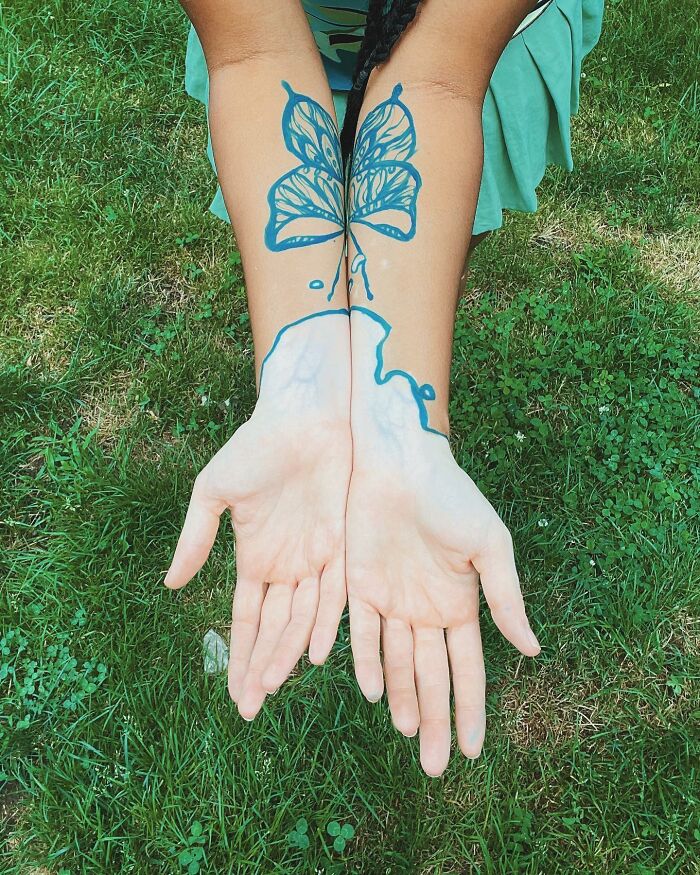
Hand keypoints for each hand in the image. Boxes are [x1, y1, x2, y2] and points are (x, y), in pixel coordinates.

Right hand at [164, 312, 351, 719]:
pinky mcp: (343, 546)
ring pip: (302, 619)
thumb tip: (169, 585)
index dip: (239, 656)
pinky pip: (335, 593)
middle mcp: (287, 567)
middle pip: (274, 629)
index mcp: (255, 558)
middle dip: (261, 667)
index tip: (233, 695)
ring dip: (287, 653)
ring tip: (274, 688)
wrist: (304, 418)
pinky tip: (316, 651)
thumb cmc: (256, 448)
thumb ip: (195, 538)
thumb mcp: (214, 493)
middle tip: (250, 708)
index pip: (246, 619)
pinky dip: (325, 621)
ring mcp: (316, 559)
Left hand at [346, 315, 539, 775]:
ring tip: (406, 734)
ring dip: (401, 699)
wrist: (399, 461)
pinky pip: (361, 634)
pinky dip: (366, 662)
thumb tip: (533, 650)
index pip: (468, 671)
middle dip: (434, 721)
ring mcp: (392, 601)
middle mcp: (425, 611)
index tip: (473, 752)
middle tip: (433, 767)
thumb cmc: (450, 498)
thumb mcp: (489, 547)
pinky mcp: (358, 586)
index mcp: (460, 605)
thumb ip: (506, 599)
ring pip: (396, 663)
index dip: (470, 710)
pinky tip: (369, 691)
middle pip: (430, 678)